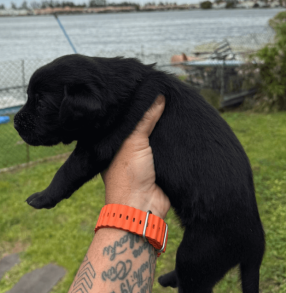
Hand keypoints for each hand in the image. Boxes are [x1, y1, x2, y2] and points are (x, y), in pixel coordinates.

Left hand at [101, 95, 169, 219]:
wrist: (144, 207)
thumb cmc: (128, 176)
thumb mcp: (133, 141)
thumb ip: (144, 119)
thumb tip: (158, 95)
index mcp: (112, 142)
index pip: (121, 117)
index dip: (131, 103)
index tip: (143, 85)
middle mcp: (126, 147)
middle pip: (139, 124)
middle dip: (149, 112)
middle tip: (161, 90)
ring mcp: (143, 155)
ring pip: (154, 133)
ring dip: (162, 124)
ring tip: (173, 100)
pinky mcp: (160, 162)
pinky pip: (167, 145)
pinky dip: (173, 136)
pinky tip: (180, 121)